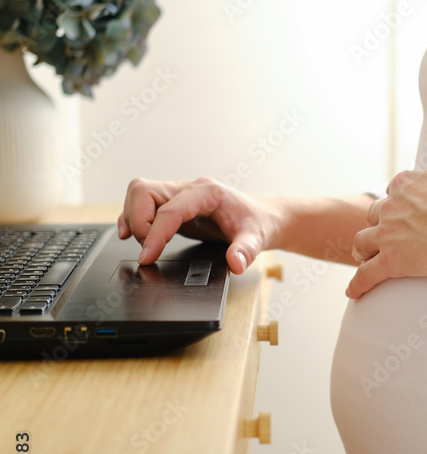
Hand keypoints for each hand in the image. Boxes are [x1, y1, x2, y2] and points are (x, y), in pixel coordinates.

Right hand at [118, 176, 281, 272]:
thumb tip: (235, 264)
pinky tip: (135, 235)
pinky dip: (135, 218)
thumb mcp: (258, 238)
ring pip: (139, 194)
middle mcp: (190, 189)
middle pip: (144, 191)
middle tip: (148, 250)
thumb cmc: (260, 223)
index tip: (147, 257)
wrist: (265, 217)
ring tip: (146, 245)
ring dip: (134, 219)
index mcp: (208, 192)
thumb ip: (246, 251)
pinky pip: (143, 203)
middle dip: (138, 222)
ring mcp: (180, 194)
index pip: (170, 208)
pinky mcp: (175, 205)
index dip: (154, 233)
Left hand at [346, 122, 426, 297]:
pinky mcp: (390, 261)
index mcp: (404, 185)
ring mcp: (388, 235)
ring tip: (364, 258)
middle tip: (380, 236)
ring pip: (362, 243)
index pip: (390, 194)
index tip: (401, 212)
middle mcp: (390, 207)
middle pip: (372, 217)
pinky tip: (353, 292)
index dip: (395, 204)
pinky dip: (357, 284)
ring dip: (362, 250)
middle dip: (375, 225)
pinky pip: (366, 274)